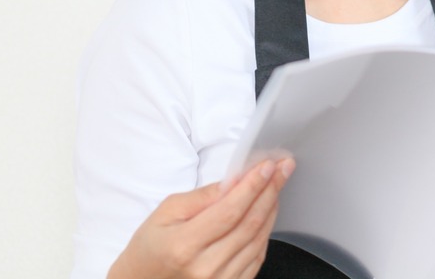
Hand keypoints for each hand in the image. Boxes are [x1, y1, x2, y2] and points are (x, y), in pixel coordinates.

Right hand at [108, 157, 294, 278]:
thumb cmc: (151, 247)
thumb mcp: (167, 212)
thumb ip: (203, 196)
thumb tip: (235, 180)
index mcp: (184, 246)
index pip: (229, 211)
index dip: (253, 186)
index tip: (268, 167)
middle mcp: (205, 268)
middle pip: (250, 224)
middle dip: (270, 191)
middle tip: (283, 169)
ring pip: (258, 239)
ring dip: (271, 209)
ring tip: (275, 186)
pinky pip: (257, 257)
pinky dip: (266, 231)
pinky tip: (267, 212)